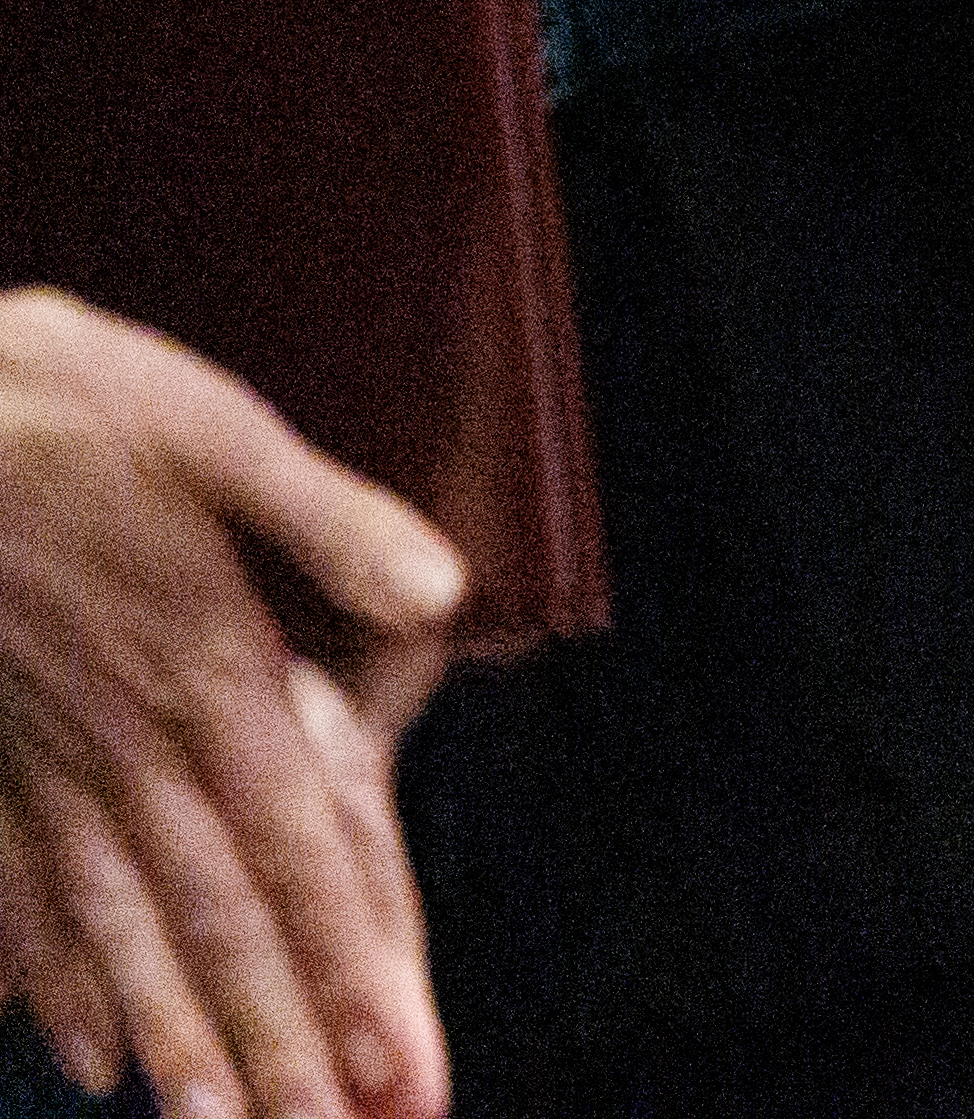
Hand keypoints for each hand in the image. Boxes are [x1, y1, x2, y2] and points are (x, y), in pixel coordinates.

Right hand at [0, 288, 458, 1118]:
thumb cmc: (66, 407)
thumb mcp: (218, 434)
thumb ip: (330, 522)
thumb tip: (444, 592)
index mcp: (205, 673)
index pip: (299, 851)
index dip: (348, 963)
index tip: (393, 1060)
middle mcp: (127, 744)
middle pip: (216, 919)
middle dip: (273, 1038)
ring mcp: (43, 760)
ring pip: (118, 926)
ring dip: (169, 1033)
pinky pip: (18, 888)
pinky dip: (46, 974)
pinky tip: (70, 1047)